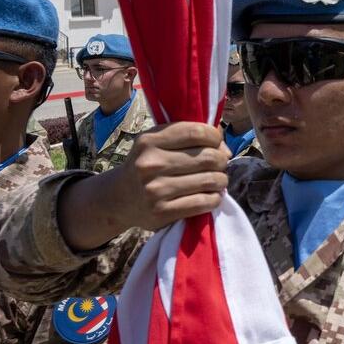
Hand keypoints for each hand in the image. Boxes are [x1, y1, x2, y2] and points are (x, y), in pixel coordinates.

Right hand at [59, 122, 228, 249]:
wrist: (118, 198)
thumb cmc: (146, 165)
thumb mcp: (157, 143)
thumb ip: (188, 138)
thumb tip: (225, 149)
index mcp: (149, 140)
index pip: (197, 132)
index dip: (215, 137)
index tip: (216, 144)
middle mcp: (151, 163)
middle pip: (209, 157)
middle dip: (221, 161)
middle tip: (218, 166)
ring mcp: (156, 189)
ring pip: (211, 180)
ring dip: (221, 181)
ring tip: (217, 181)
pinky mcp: (162, 212)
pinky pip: (204, 202)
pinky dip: (215, 199)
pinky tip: (211, 196)